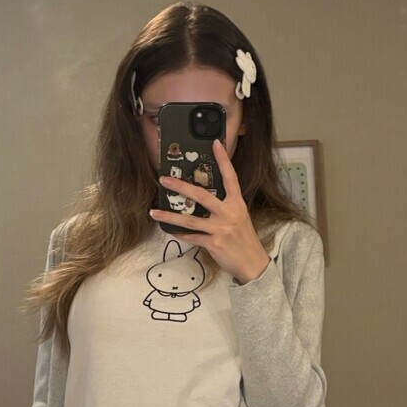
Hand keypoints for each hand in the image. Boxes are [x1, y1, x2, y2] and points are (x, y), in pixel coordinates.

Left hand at [150, 140, 270, 283]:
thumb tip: (203, 198)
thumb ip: (224, 206)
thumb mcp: (239, 217)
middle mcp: (229, 213)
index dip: (223, 160)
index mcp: (237, 203)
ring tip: (153, 212)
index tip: (215, 144)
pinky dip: (180, 235)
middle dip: (180, 187)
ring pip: (189, 220)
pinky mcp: (214, 243)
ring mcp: (221, 228)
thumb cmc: (244, 238)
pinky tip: (170, 232)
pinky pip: (192, 237)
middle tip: (164, 180)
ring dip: (169, 216)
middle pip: (201, 195)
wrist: (253, 263)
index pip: (230, 177)